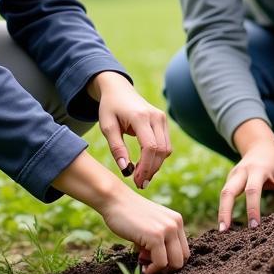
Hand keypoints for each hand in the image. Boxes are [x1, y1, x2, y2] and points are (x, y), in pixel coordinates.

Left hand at [90, 72, 170, 189]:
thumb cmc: (110, 108)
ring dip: (156, 165)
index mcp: (140, 117)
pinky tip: (146, 165)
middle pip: (161, 150)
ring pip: (166, 149)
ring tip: (142, 178)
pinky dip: (158, 157)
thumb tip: (126, 170)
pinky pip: (165, 144)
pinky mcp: (163, 122)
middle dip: (152, 170)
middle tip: (140, 184)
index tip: (137, 181)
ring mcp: (162, 118)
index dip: (145, 167)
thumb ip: (117, 148)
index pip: (150, 146)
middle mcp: (156, 116)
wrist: (118, 89)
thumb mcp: (107, 127)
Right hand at [100, 186, 188, 273]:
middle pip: (183, 259)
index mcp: (176, 221)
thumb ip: (160, 241)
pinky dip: (152, 269)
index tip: (154, 260)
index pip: (184, 250)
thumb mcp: (150, 226)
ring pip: (175, 263)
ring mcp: (167, 229)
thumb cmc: (128, 215)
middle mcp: (176, 224)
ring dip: (160, 270)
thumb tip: (162, 266)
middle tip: (149, 264)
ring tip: (144, 264)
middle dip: (167, 268)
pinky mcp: (156, 236)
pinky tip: (142, 266)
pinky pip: (161, 263)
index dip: (170, 261)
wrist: (115, 200)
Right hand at [219, 136, 273, 230]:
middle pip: (228, 191)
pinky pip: (225, 195)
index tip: (254, 226)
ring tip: (222, 231)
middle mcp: (242, 171)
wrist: (260, 145)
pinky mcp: (229, 179)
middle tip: (225, 231)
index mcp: (257, 169)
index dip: (252, 208)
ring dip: (221, 212)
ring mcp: (233, 175)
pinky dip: (224, 209)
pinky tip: (226, 224)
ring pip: (223, 193)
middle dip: (225, 211)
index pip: (252, 190)